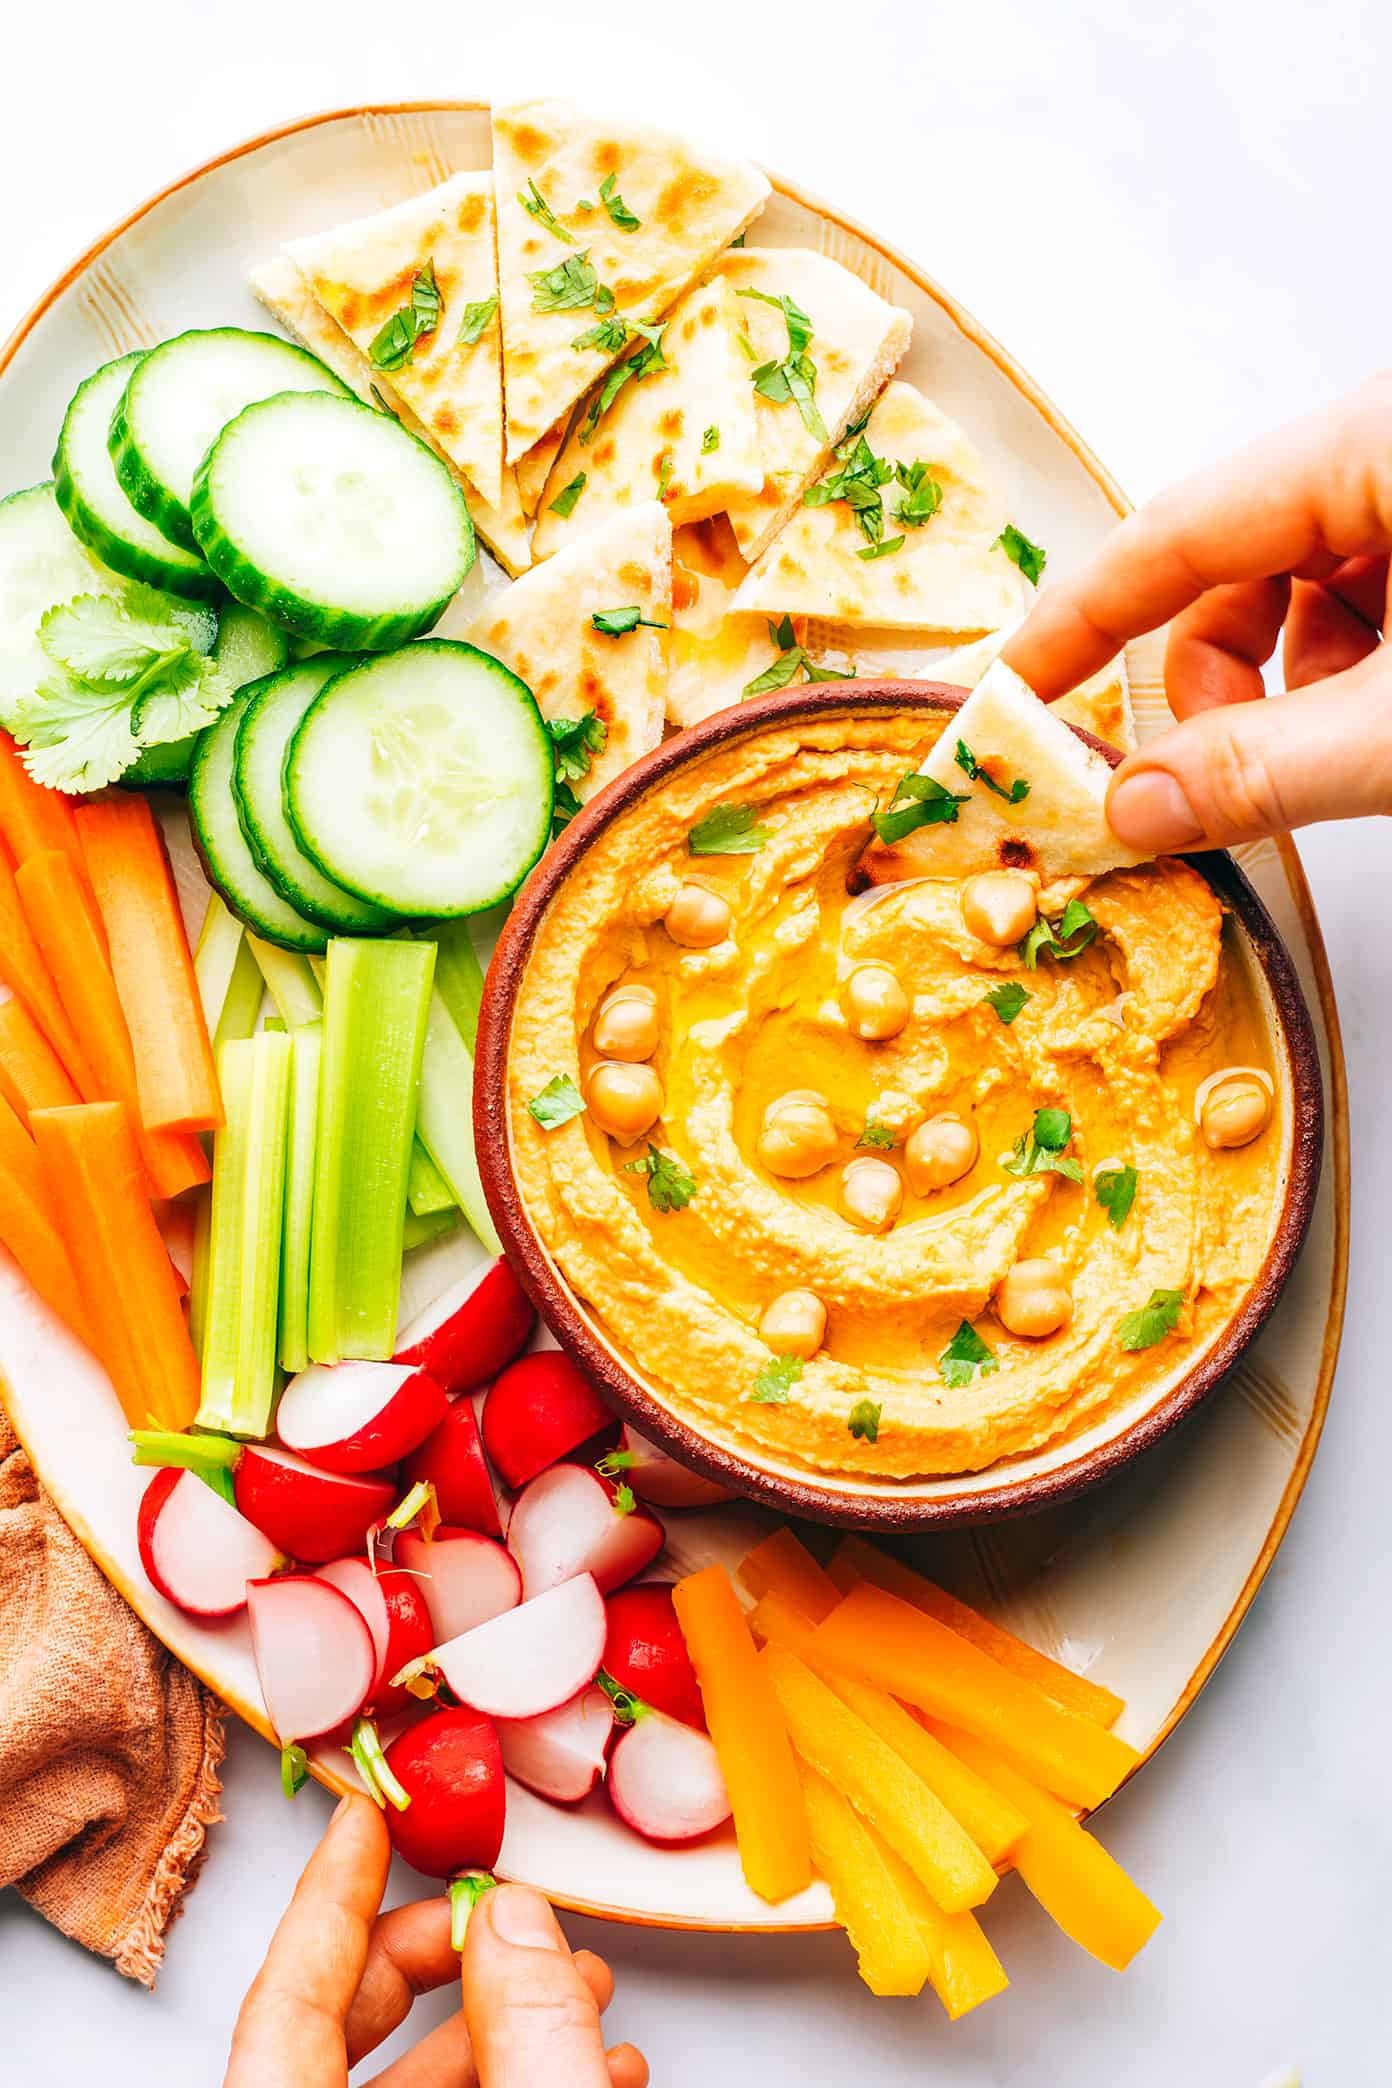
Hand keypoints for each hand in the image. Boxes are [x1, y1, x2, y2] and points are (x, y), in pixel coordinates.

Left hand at [225, 1794, 647, 2087]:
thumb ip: (530, 2029)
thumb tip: (511, 1923)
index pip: (286, 2000)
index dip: (330, 1893)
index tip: (361, 1817)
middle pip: (338, 2030)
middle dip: (438, 1955)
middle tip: (498, 1910)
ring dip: (499, 2025)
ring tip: (582, 1990)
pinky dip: (511, 2081)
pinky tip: (588, 2065)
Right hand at [1005, 371, 1391, 850]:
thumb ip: (1265, 769)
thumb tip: (1137, 807)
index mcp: (1374, 438)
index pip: (1171, 531)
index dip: (1076, 624)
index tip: (1012, 696)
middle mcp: (1391, 440)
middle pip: (1230, 563)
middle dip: (1207, 683)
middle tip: (1209, 779)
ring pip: (1301, 586)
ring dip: (1288, 685)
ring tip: (1340, 753)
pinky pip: (1371, 591)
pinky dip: (1354, 671)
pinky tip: (1382, 723)